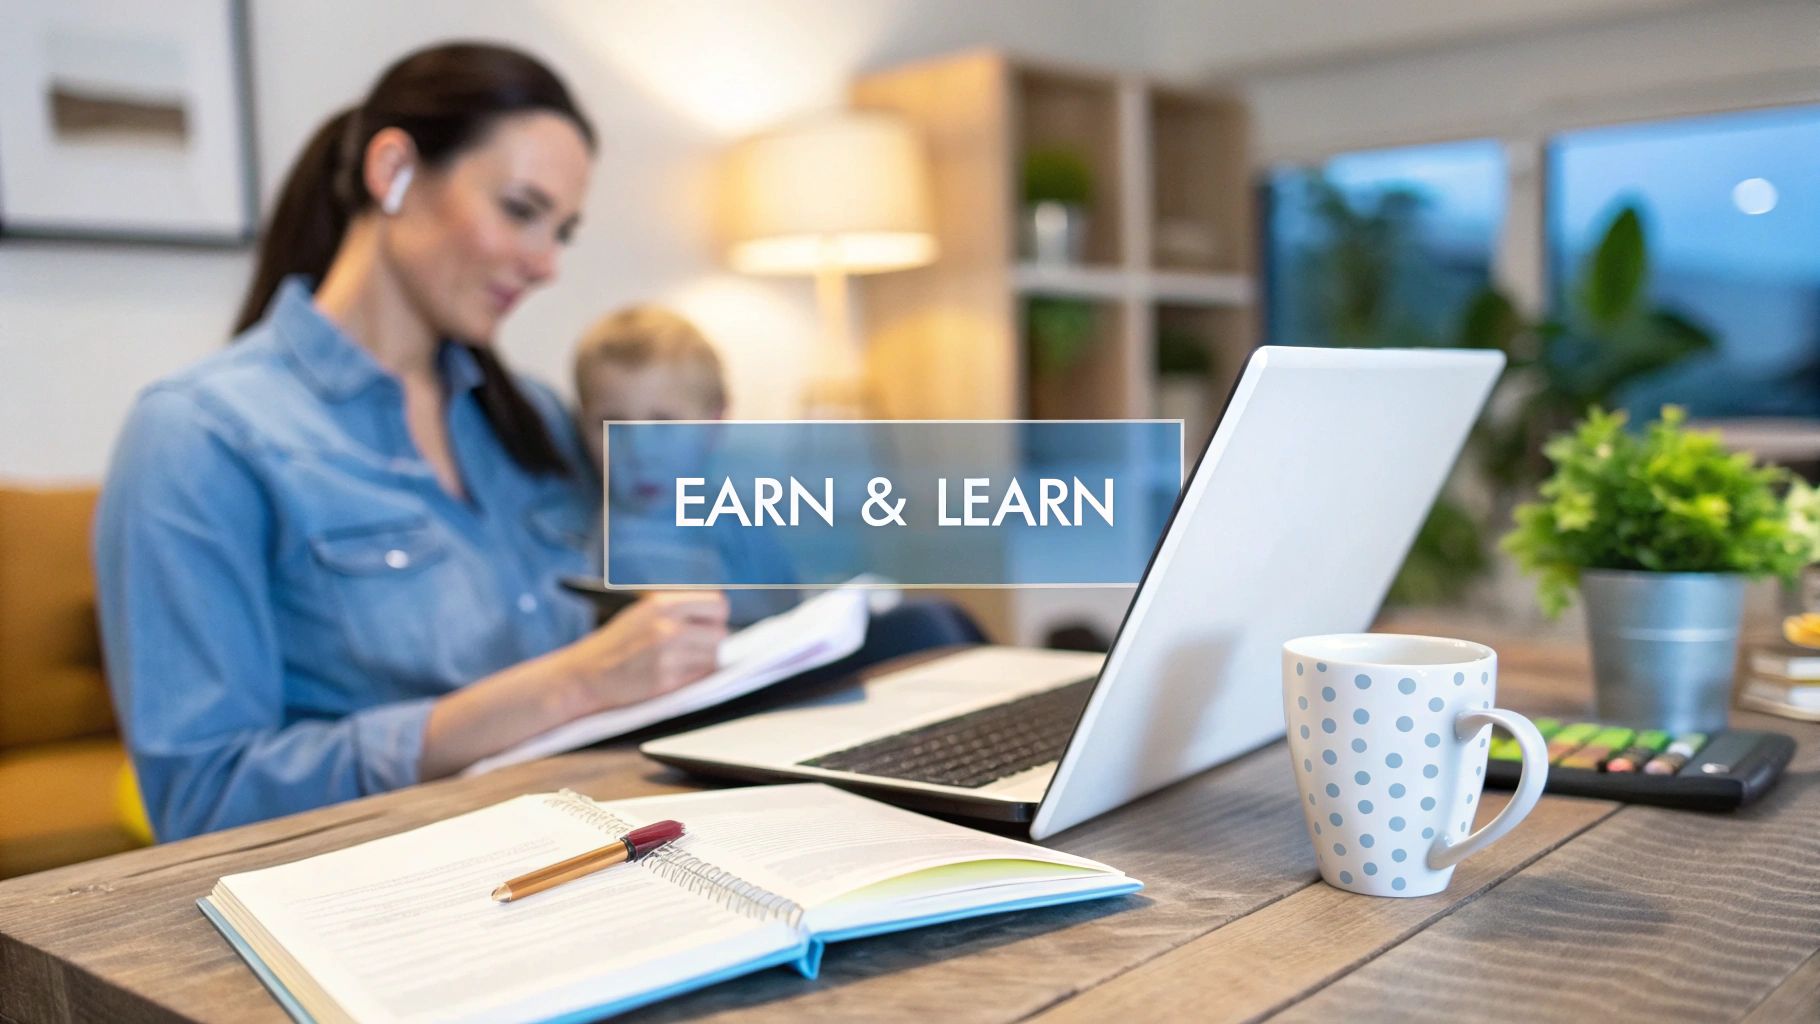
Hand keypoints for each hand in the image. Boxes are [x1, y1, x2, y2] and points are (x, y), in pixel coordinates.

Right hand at [556, 592, 729, 715]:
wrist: (585, 674)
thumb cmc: (616, 643)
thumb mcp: (644, 612)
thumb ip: (679, 610)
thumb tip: (718, 616)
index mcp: (663, 604)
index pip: (717, 605)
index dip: (716, 617)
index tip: (709, 625)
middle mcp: (667, 626)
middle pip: (719, 634)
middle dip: (712, 642)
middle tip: (696, 648)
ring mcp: (667, 655)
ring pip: (714, 658)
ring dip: (704, 662)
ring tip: (683, 662)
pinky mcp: (666, 681)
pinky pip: (699, 678)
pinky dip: (694, 677)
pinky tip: (675, 674)